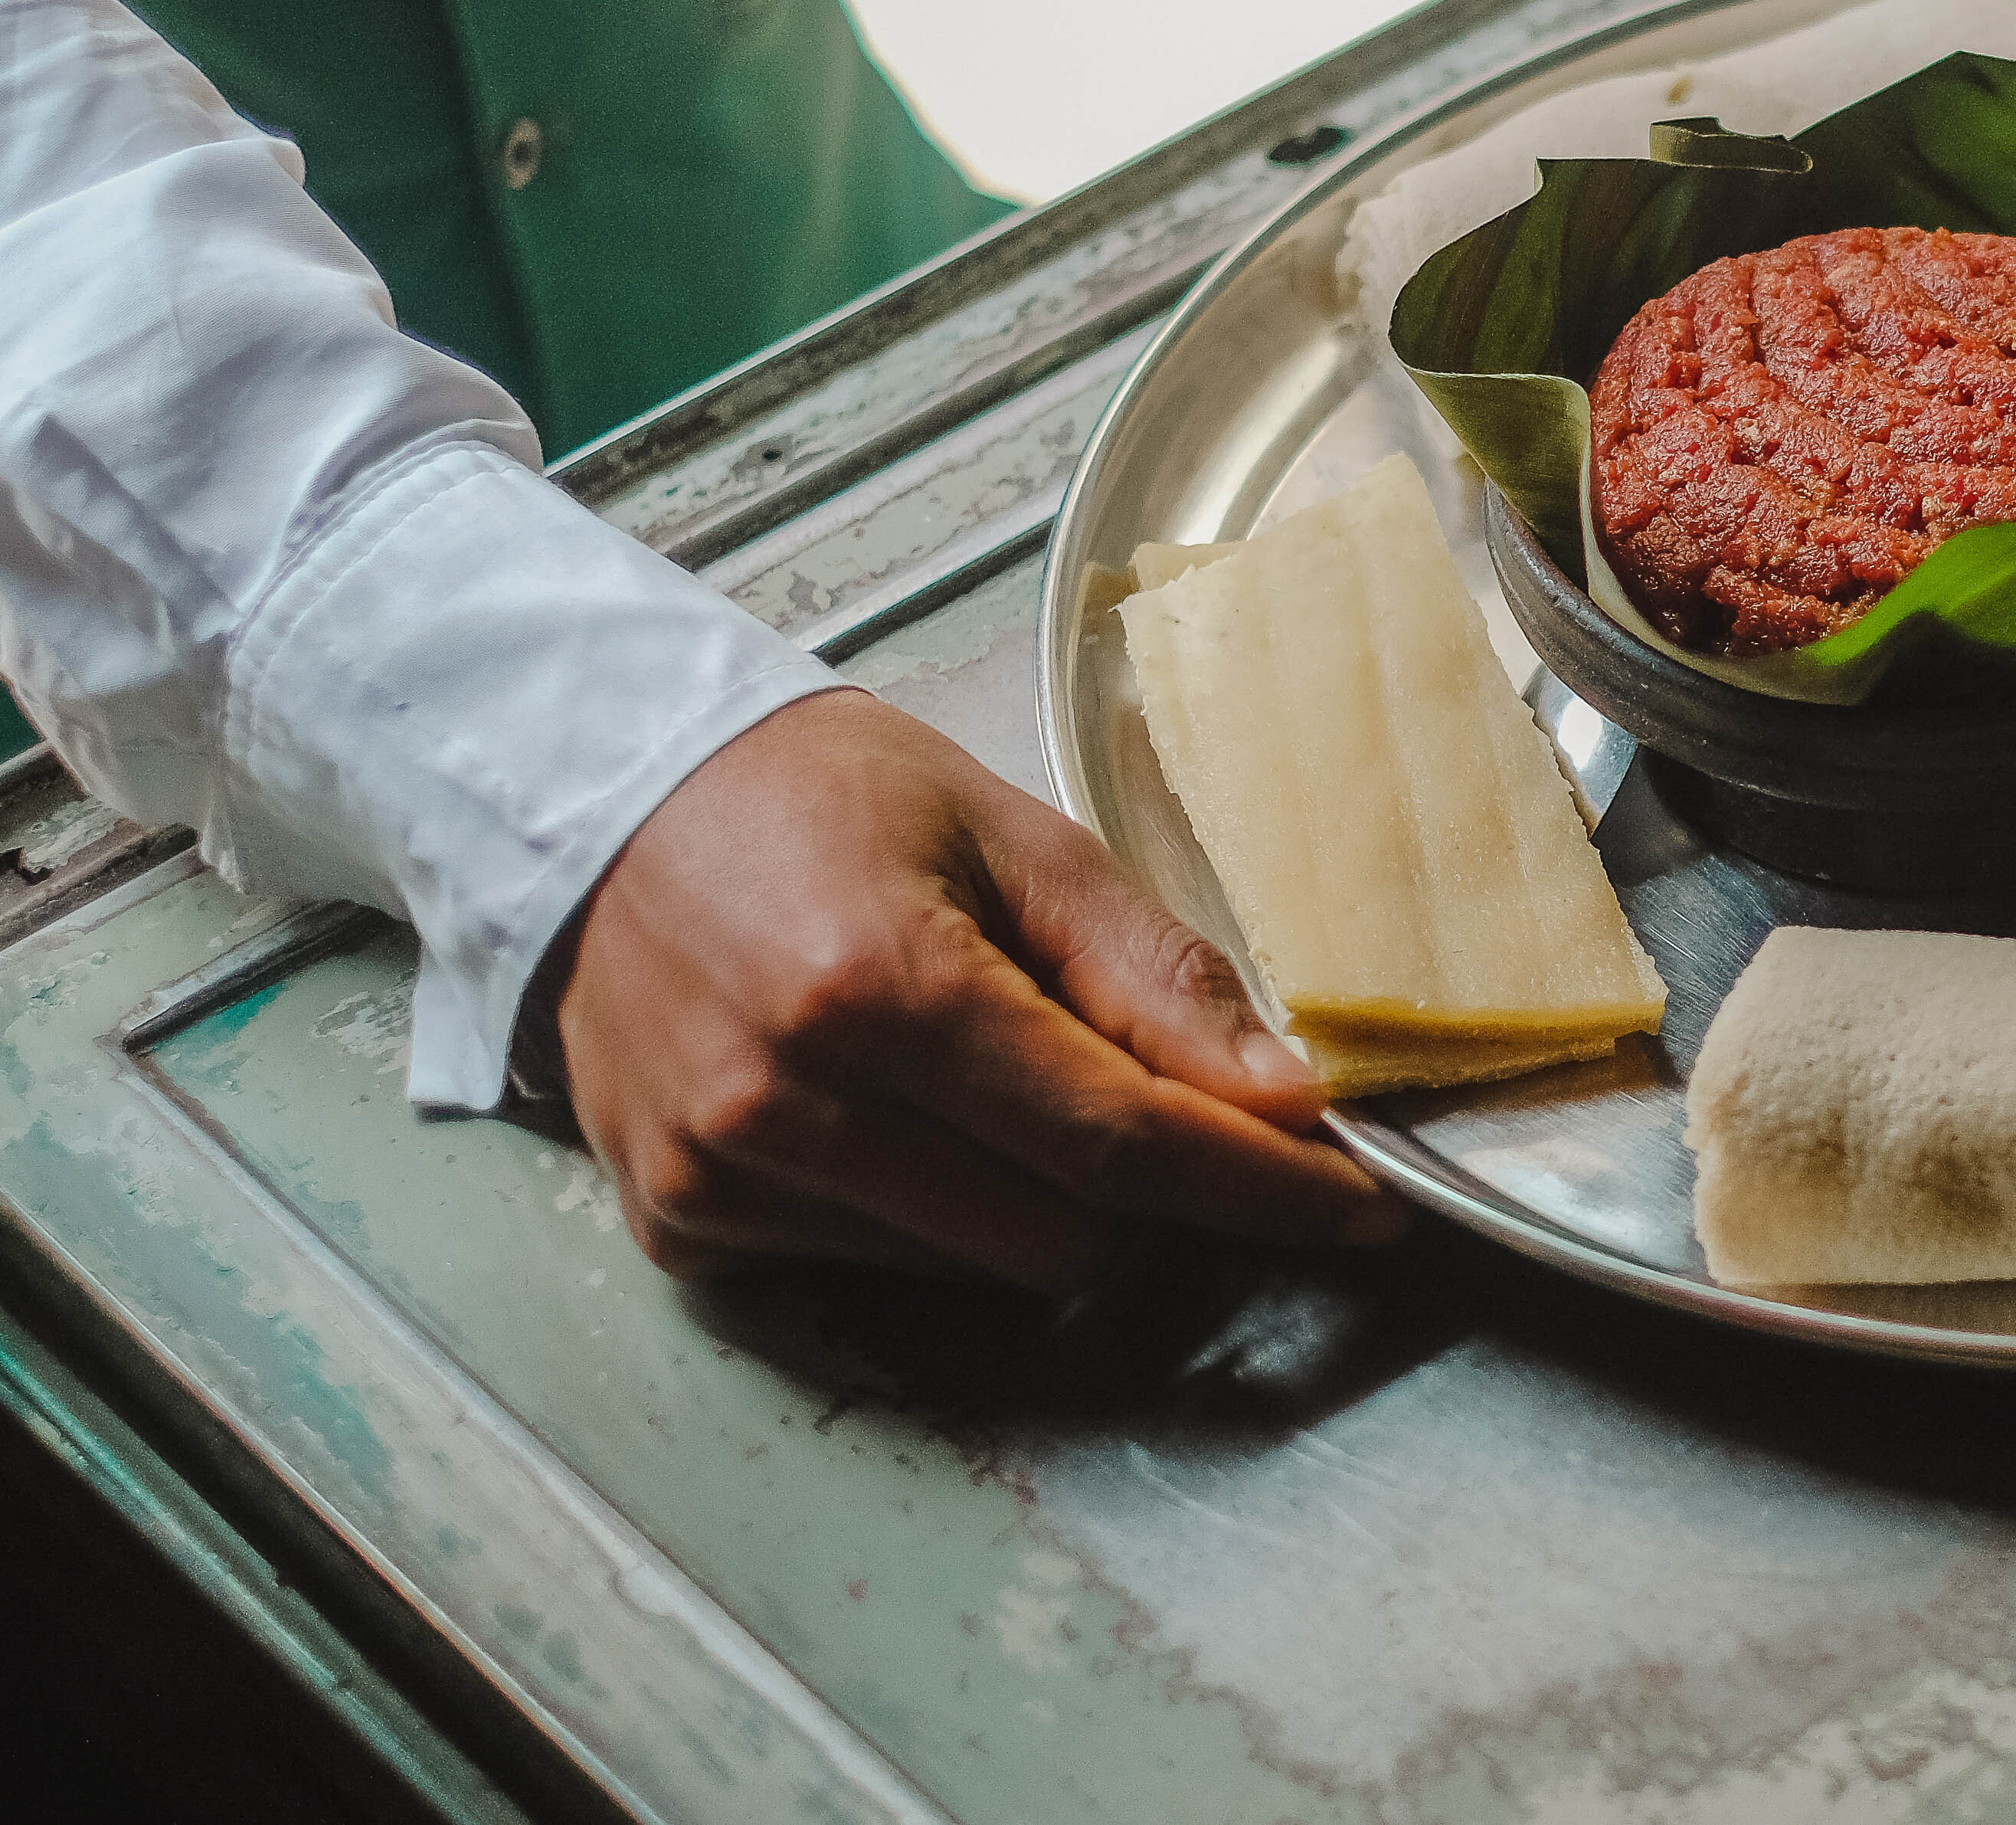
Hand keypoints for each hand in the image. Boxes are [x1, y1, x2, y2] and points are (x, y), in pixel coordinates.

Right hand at [549, 690, 1403, 1289]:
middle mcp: (789, 1104)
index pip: (1122, 1140)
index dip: (1260, 1185)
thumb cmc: (826, 799)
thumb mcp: (1018, 841)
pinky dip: (926, 1204)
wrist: (606, 801)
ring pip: (982, 1264)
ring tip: (969, 1057)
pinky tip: (880, 1100)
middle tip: (1123, 1071)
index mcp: (883, 989)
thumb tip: (1286, 1098)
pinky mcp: (682, 1226)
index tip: (1361, 1206)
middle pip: (1067, 1231)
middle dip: (1138, 1174)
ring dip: (1030, 1191)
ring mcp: (722, 1180)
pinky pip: (880, 1265)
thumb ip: (1154, 977)